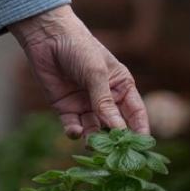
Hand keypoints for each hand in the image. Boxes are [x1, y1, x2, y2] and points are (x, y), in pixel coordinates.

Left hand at [9, 5, 149, 139]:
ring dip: (94, 139)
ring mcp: (85, 104)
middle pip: (115, 125)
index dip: (140, 130)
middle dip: (115, 139)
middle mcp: (106, 98)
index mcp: (121, 86)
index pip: (135, 113)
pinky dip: (75, 132)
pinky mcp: (66, 108)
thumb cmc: (79, 47)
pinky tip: (75, 132)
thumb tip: (118, 130)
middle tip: (114, 153)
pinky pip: (74, 126)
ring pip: (94, 130)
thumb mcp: (96, 73)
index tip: (142, 147)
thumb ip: (105, 102)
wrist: (47, 37)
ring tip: (92, 145)